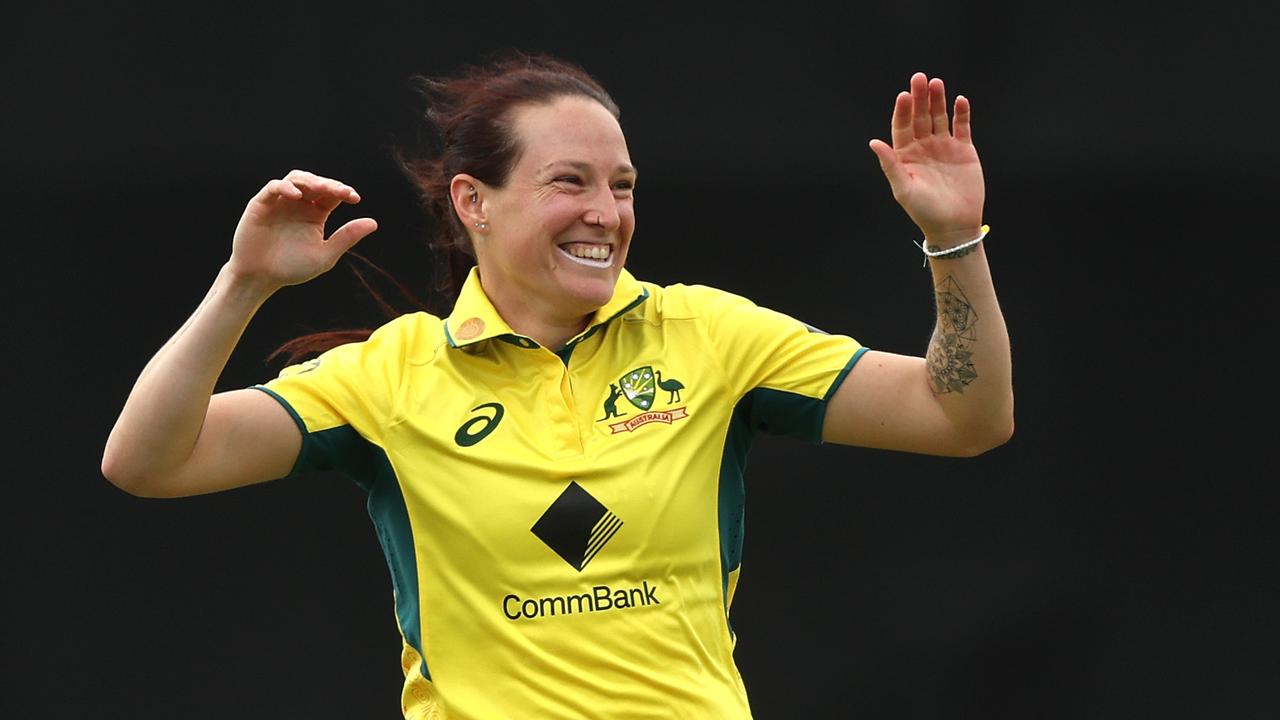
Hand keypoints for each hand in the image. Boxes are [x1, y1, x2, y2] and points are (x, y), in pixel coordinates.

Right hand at [228, 169, 376, 289]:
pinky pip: (274, 187)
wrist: (260, 278)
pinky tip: (297, 196)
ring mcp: (280, 202)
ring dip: (310, 181)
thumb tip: (374, 223)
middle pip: (316, 183)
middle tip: (341, 191)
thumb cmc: (291, 268)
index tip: (354, 197)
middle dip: (329, 184)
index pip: (332, 194)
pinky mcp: (261, 204)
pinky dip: (285, 187)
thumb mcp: (325, 255)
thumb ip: (347, 237)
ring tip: (321, 189)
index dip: (343, 191)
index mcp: (316, 213)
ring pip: (296, 178)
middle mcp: (299, 204)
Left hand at [869, 73, 984, 244]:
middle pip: (921, 116)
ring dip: (939, 100)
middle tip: (919, 78)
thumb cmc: (925, 211)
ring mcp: (944, 146)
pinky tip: (960, 100)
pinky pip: (962, 126)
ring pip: (940, 117)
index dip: (902, 111)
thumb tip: (873, 142)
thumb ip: (890, 165)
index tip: (903, 95)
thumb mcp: (904, 189)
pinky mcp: (964, 149)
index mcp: (906, 155)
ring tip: (937, 83)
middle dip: (920, 98)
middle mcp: (924, 146)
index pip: (902, 127)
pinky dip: (962, 113)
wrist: (954, 225)